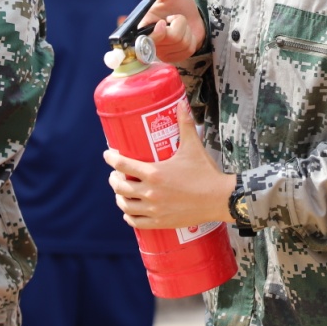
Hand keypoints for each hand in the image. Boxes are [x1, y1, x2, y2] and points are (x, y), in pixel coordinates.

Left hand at [104, 102, 235, 228]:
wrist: (219, 199)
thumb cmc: (205, 173)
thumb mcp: (193, 147)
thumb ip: (185, 124)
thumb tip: (182, 103)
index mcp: (154, 173)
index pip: (123, 165)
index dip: (111, 158)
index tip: (108, 154)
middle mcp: (150, 192)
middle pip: (120, 187)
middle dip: (114, 180)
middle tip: (116, 175)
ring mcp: (154, 209)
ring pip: (125, 205)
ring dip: (120, 198)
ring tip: (121, 193)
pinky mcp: (160, 222)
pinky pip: (136, 222)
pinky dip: (129, 216)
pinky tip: (129, 212)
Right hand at [143, 0, 205, 62]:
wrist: (190, 13)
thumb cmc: (175, 1)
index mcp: (144, 27)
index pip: (141, 40)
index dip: (154, 34)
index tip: (162, 23)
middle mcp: (151, 42)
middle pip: (167, 39)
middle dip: (177, 24)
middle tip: (172, 18)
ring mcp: (163, 52)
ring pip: (180, 43)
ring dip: (185, 29)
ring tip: (180, 24)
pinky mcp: (175, 57)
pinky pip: (188, 50)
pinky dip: (191, 39)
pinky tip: (186, 33)